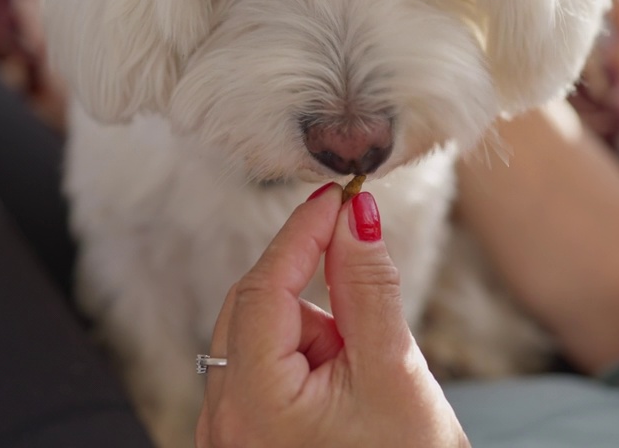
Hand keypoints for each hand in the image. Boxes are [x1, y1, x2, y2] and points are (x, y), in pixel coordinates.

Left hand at [195, 184, 469, 447]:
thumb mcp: (394, 373)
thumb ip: (368, 288)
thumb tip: (356, 215)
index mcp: (252, 401)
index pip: (264, 286)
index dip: (303, 233)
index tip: (340, 196)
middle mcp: (223, 418)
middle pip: (252, 308)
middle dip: (310, 287)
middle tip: (362, 276)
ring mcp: (228, 433)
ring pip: (260, 340)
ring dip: (311, 330)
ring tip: (365, 371)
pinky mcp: (244, 440)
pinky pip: (261, 373)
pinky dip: (302, 360)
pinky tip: (346, 388)